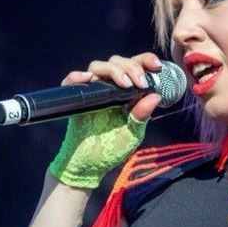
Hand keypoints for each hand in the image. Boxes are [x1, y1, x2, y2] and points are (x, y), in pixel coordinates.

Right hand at [48, 53, 162, 188]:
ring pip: (98, 66)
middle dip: (132, 67)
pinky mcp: (76, 100)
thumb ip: (141, 115)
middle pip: (118, 62)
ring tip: (125, 85)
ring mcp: (92, 92)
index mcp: (127, 93)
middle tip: (140, 83)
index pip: (136, 67)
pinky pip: (71, 81)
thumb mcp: (132, 133)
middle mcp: (110, 88)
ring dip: (113, 70)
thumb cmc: (113, 149)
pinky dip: (77, 76)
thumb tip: (155, 96)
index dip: (146, 60)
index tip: (156, 65)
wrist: (89, 165)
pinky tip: (87, 78)